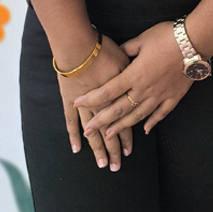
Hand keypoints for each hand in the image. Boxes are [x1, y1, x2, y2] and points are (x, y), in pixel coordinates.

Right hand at [56, 34, 132, 170]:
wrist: (78, 45)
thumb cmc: (103, 48)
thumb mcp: (127, 54)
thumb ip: (134, 68)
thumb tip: (142, 73)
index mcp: (120, 93)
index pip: (126, 119)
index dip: (127, 135)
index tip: (129, 150)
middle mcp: (104, 103)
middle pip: (111, 130)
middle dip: (113, 149)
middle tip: (116, 166)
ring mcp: (85, 103)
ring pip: (93, 130)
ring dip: (97, 148)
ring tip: (101, 163)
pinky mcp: (70, 99)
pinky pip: (71, 120)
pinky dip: (73, 134)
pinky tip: (76, 148)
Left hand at [73, 21, 192, 138]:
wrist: (194, 42)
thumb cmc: (167, 37)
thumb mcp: (142, 39)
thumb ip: (127, 48)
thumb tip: (117, 52)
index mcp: (134, 74)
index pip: (108, 91)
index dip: (91, 98)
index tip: (77, 103)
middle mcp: (144, 89)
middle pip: (119, 110)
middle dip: (101, 121)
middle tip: (88, 131)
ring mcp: (160, 96)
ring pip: (137, 116)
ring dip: (122, 127)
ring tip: (109, 136)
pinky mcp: (173, 97)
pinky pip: (160, 114)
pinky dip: (151, 123)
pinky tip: (144, 130)